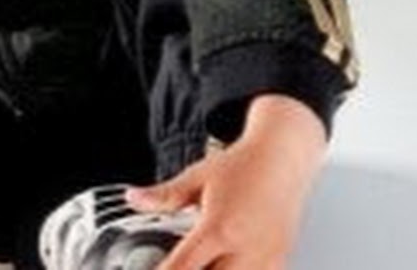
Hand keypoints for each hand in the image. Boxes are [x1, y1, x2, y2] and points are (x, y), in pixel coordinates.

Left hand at [127, 95, 326, 269]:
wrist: (283, 158)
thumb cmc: (242, 165)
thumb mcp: (197, 176)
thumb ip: (164, 195)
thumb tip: (133, 198)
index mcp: (219, 228)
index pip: (183, 266)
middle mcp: (244, 251)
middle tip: (176, 263)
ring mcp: (265, 261)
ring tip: (196, 262)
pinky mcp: (279, 264)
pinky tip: (223, 264)